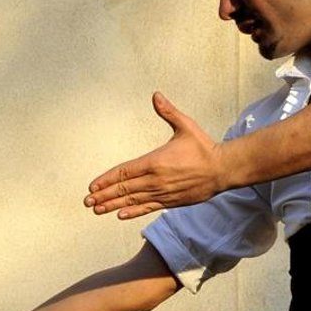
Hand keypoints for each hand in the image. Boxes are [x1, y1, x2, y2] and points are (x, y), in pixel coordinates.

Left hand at [84, 92, 219, 218]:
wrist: (223, 169)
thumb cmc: (203, 147)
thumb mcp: (186, 126)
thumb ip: (168, 112)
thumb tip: (156, 95)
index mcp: (155, 161)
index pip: (124, 172)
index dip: (107, 180)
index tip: (92, 186)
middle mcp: (156, 180)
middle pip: (124, 189)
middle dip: (104, 195)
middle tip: (87, 202)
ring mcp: (163, 193)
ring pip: (133, 201)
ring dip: (114, 205)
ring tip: (97, 210)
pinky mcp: (170, 202)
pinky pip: (148, 208)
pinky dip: (133, 212)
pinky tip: (121, 215)